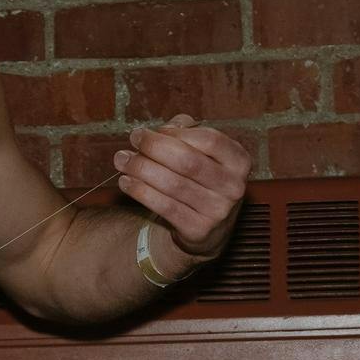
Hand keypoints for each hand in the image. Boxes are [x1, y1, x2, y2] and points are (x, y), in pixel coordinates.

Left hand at [113, 114, 249, 261]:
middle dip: (154, 148)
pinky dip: (141, 192)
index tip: (150, 131)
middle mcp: (233, 186)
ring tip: (122, 160)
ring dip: (141, 169)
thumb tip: (163, 129)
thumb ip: (186, 133)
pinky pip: (164, 207)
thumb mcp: (203, 154)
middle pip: (188, 161)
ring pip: (172, 184)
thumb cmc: (200, 181)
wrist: (207, 230)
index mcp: (238, 160)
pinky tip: (126, 182)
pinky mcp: (199, 229)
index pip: (209, 139)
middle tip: (132, 140)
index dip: (176, 133)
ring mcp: (218, 210)